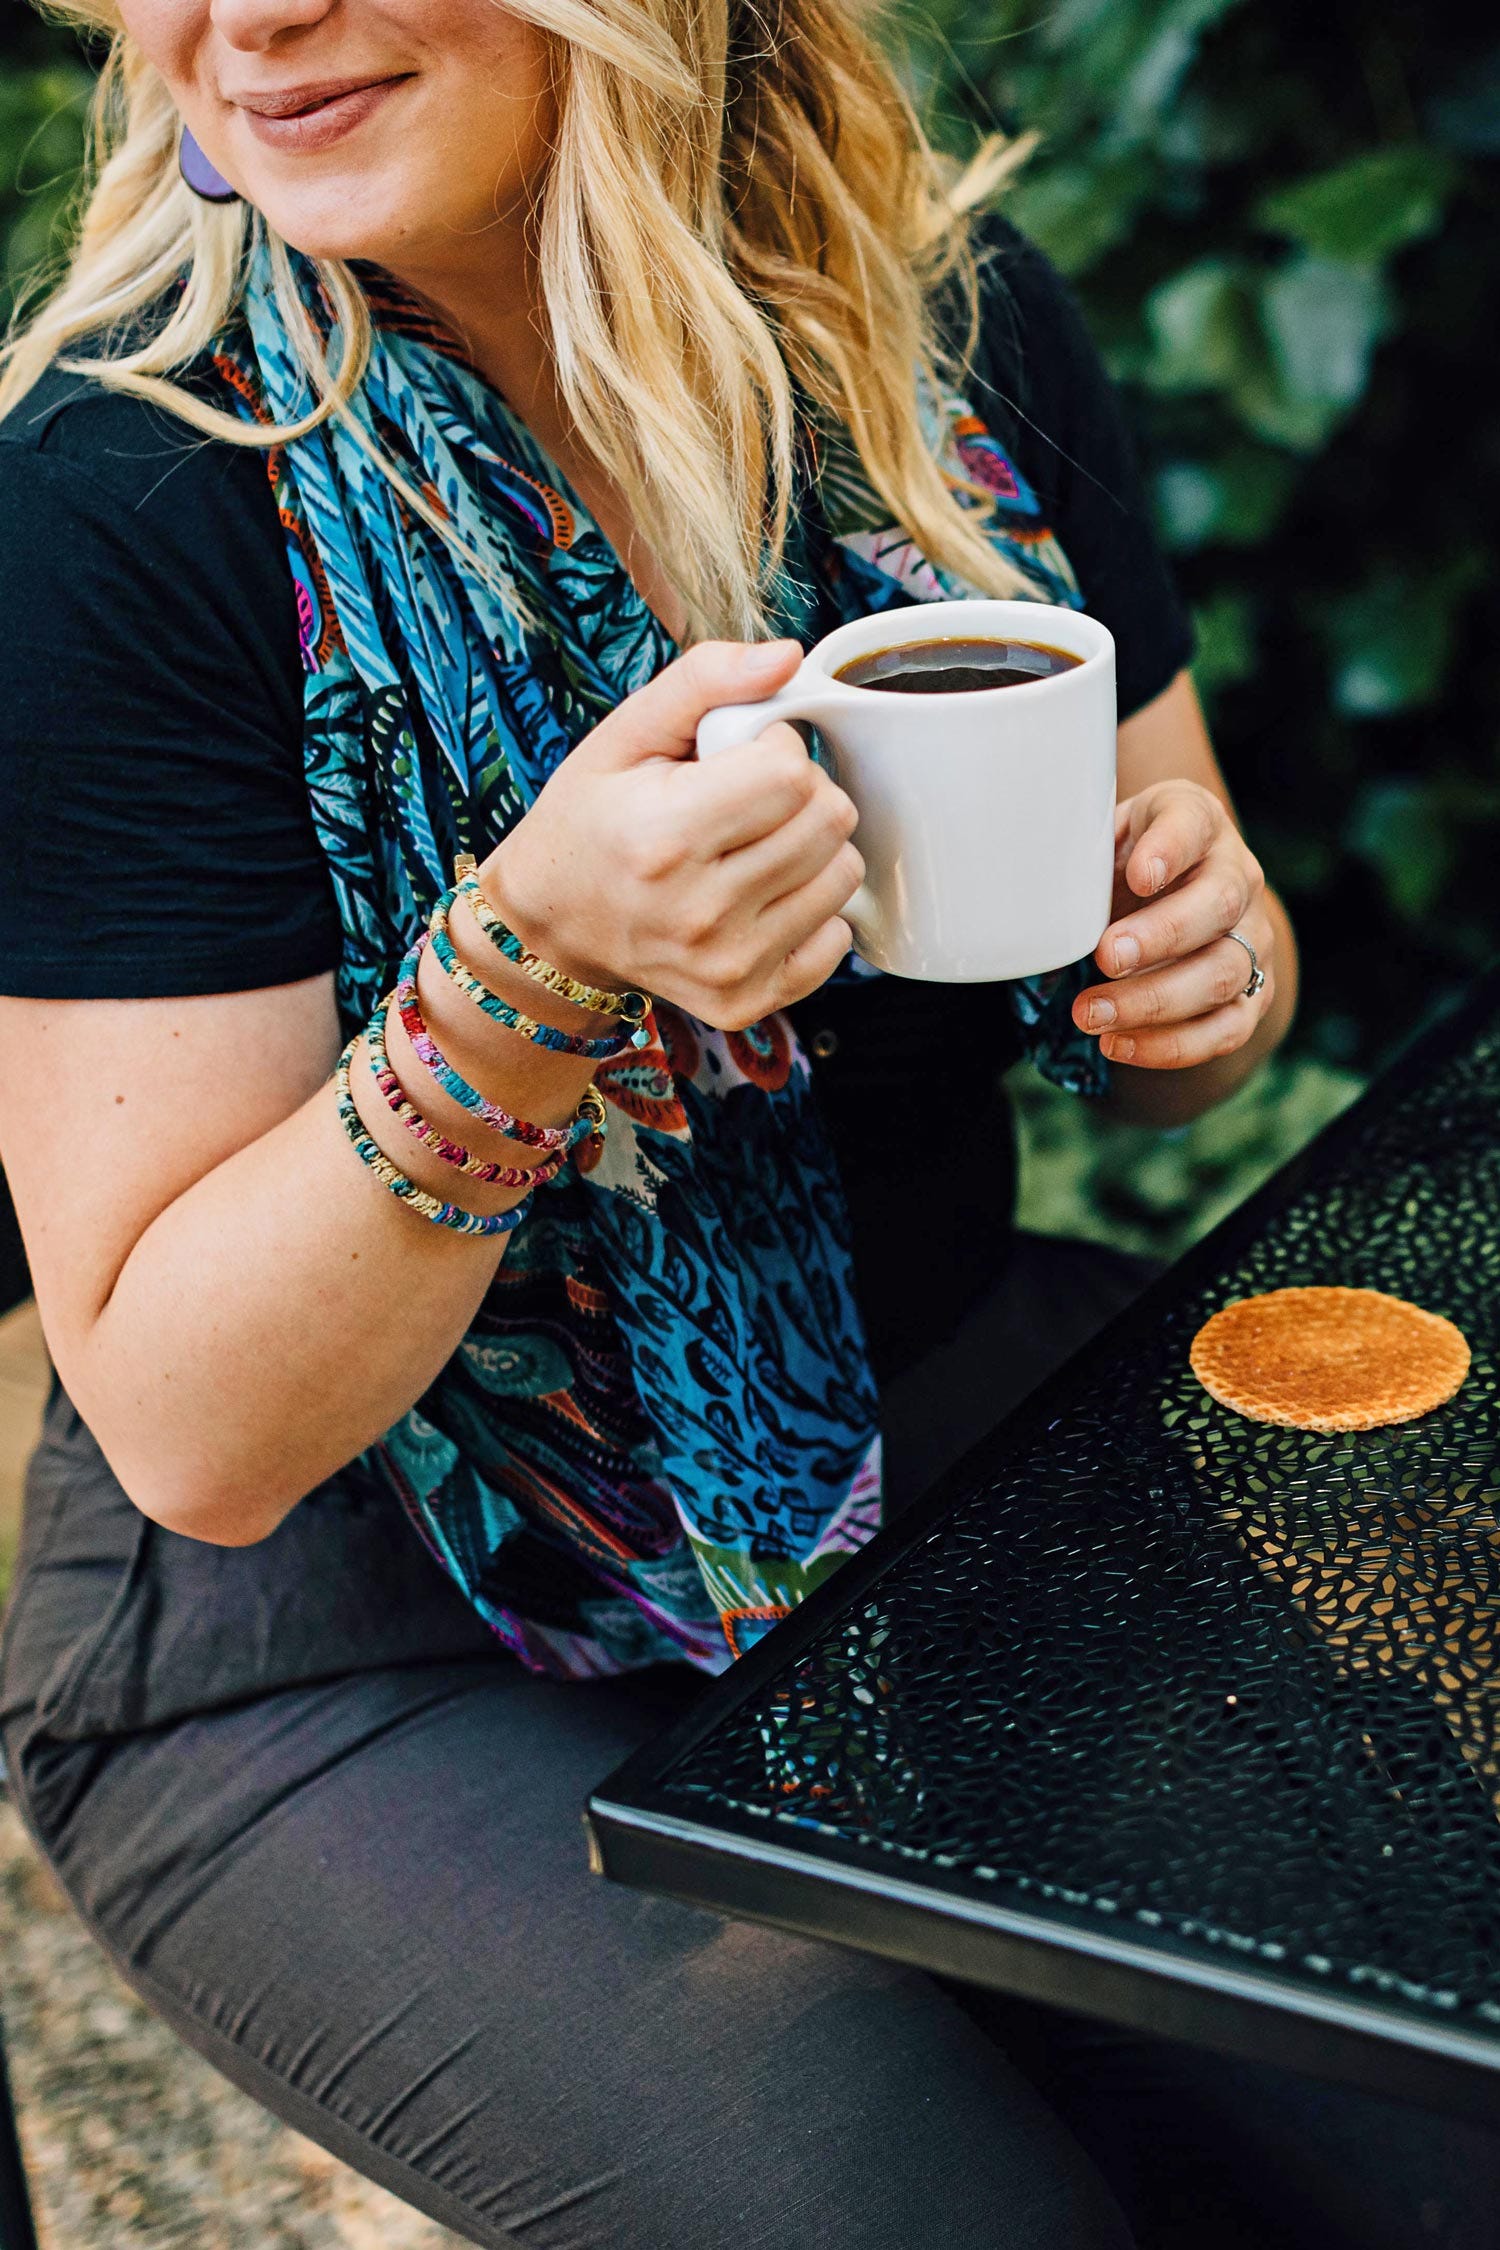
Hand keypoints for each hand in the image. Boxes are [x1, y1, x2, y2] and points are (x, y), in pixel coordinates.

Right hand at [484, 641, 862, 1029]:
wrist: (552, 926)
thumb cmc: (592, 820)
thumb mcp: (626, 734)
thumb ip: (705, 679)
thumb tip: (790, 656)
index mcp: (665, 836)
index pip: (792, 772)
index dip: (777, 748)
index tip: (741, 756)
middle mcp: (699, 912)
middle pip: (829, 820)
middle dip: (802, 792)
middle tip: (749, 801)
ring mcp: (727, 966)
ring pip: (843, 875)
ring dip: (811, 848)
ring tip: (754, 846)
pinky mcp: (746, 1001)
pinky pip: (836, 938)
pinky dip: (810, 909)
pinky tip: (761, 896)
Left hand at [1071, 780, 1273, 1069]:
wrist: (1174, 899)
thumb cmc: (1124, 863)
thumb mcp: (1099, 836)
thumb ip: (1075, 849)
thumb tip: (1019, 884)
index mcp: (1198, 823)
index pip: (1194, 825)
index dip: (1170, 850)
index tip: (1139, 876)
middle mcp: (1239, 878)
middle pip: (1218, 907)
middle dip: (1162, 936)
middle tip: (1105, 957)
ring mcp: (1253, 939)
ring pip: (1223, 974)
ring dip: (1155, 1001)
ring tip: (1092, 1014)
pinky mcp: (1251, 995)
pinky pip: (1225, 1030)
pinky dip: (1171, 1046)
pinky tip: (1117, 1044)